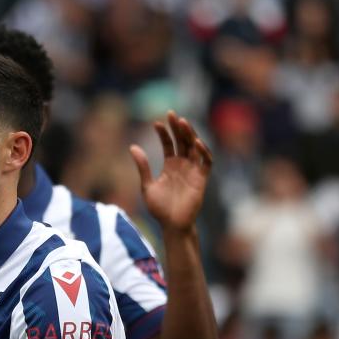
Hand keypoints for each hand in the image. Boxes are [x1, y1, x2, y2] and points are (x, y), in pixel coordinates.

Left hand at [129, 110, 213, 235]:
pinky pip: (206, 162)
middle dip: (177, 127)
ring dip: (190, 134)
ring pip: (194, 147)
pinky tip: (195, 142)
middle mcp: (183, 165)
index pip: (168, 144)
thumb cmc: (160, 209)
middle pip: (182, 141)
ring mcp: (193, 171)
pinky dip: (203, 152)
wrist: (172, 225)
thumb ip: (142, 167)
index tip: (156, 123)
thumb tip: (132, 146)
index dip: (164, 133)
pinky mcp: (201, 179)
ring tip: (182, 122)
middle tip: (171, 113)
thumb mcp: (147, 185)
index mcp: (170, 166)